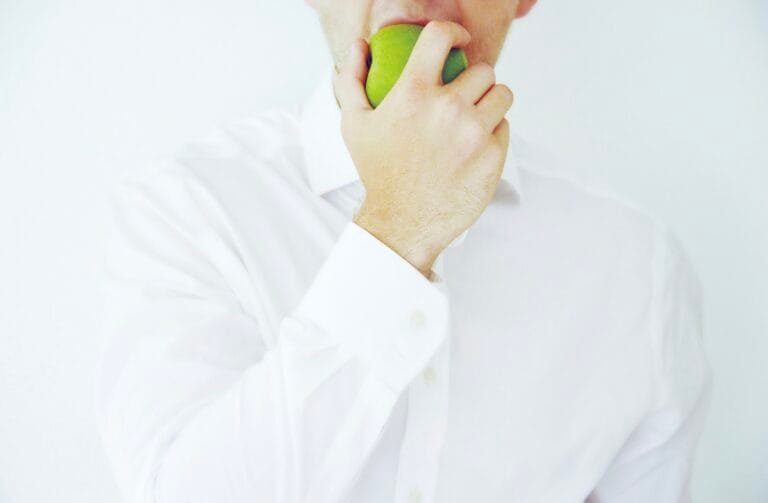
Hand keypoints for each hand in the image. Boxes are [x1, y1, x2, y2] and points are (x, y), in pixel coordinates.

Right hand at [334, 20, 512, 277]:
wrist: (401, 224)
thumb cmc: (377, 173)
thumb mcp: (354, 125)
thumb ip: (352, 79)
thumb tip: (359, 46)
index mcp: (413, 93)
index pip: (441, 37)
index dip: (453, 32)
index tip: (459, 40)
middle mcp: (448, 108)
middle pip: (483, 70)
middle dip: (475, 81)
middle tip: (464, 98)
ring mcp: (474, 133)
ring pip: (502, 95)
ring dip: (490, 103)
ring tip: (474, 119)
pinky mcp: (493, 156)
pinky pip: (504, 128)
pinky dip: (493, 134)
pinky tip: (473, 148)